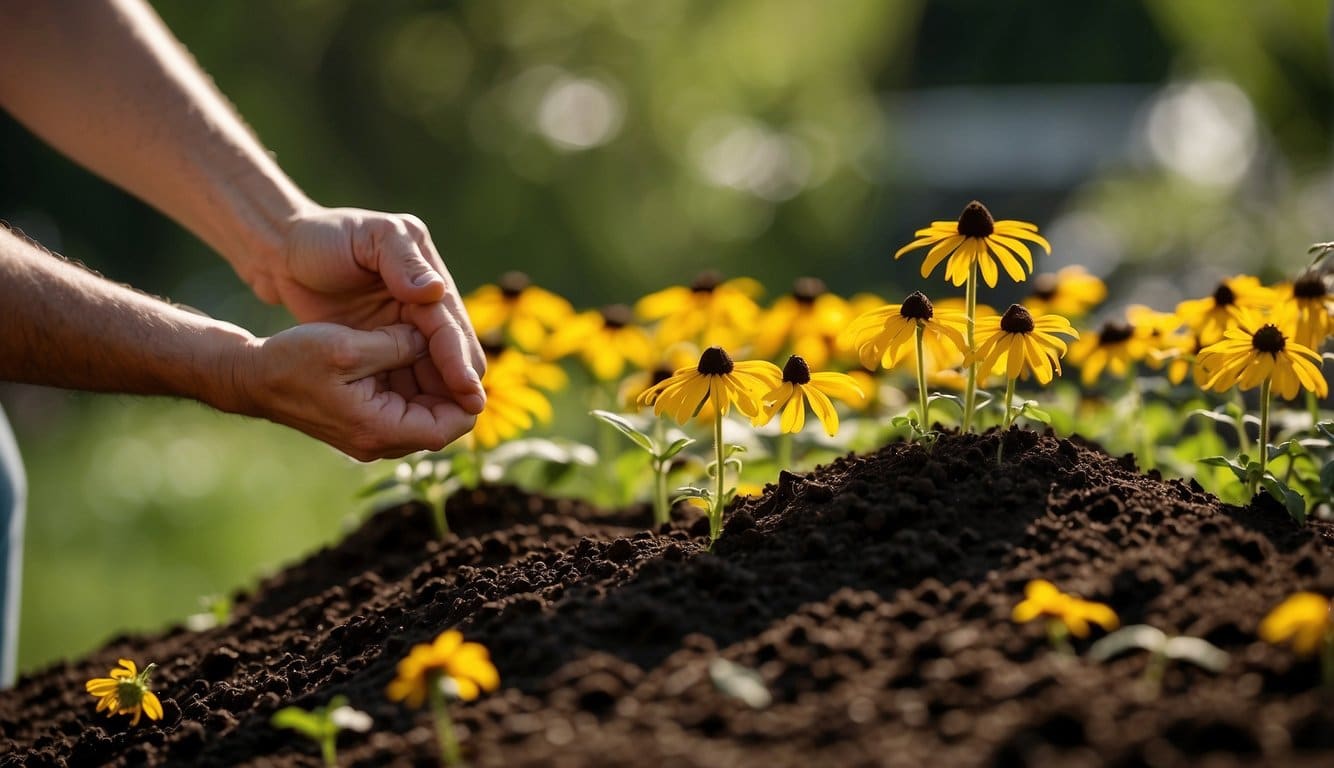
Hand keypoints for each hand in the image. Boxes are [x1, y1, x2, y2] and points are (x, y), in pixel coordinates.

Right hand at [234, 323, 476, 460]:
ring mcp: (372, 434)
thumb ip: (398, 346)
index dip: (468, 398)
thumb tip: (433, 343)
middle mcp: (379, 441)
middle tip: (457, 349)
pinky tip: (411, 350)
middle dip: (452, 387)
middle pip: (440, 423)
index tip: (472, 365)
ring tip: (435, 345)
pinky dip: (414, 383)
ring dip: (434, 383)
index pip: (448, 427)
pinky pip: (404, 407)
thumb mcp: (350, 347)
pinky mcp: (364, 422)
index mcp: (379, 429)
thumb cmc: (294, 361)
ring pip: (424, 413)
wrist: (252, 376)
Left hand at [265, 206, 485, 414]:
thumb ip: (403, 262)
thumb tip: (435, 292)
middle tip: (463, 417)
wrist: (284, 252)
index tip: (469, 389)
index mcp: (429, 280)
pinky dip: (412, 400)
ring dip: (439, 398)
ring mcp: (405, 330)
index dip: (460, 358)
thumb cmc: (324, 237)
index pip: (451, 328)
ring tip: (437, 426)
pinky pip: (407, 380)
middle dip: (459, 385)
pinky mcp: (383, 348)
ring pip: (435, 374)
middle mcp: (426, 309)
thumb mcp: (369, 237)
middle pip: (455, 356)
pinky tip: (409, 421)